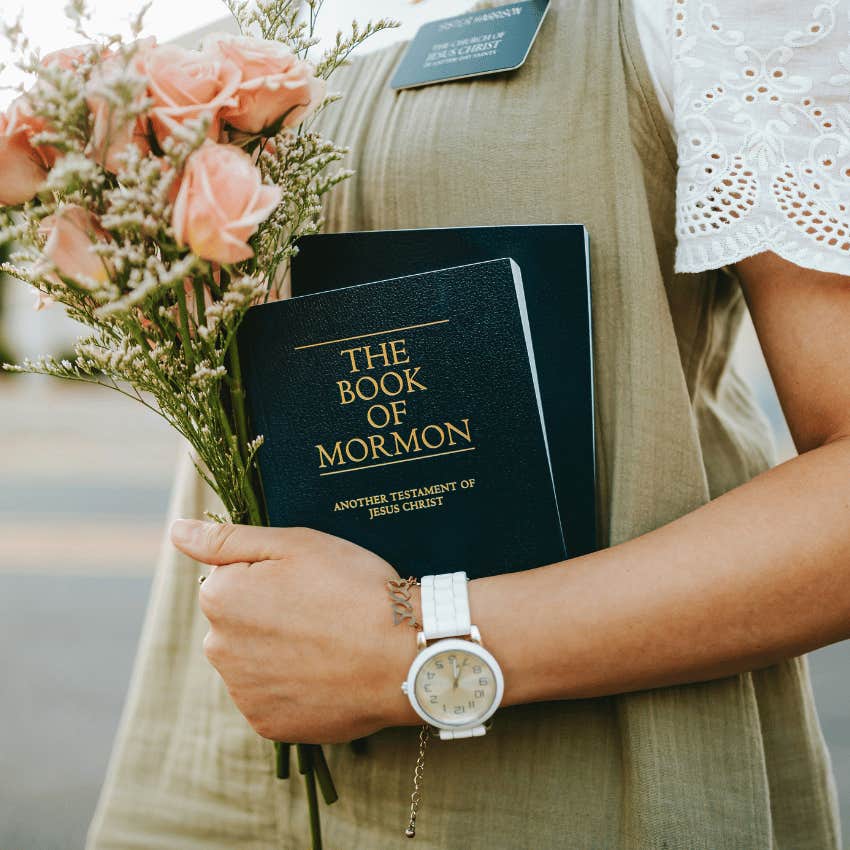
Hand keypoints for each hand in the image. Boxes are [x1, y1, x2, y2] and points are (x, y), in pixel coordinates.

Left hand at [170, 519, 420, 743]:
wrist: (401, 656)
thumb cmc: (352, 587)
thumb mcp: (294, 544)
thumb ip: (227, 538)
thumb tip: (177, 530)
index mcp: (220, 598)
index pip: (231, 578)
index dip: (271, 575)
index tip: (308, 579)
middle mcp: (218, 650)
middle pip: (239, 622)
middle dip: (269, 614)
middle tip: (322, 609)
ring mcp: (243, 693)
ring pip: (254, 661)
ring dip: (280, 651)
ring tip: (329, 641)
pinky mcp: (269, 726)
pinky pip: (273, 697)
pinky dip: (294, 685)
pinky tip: (327, 672)